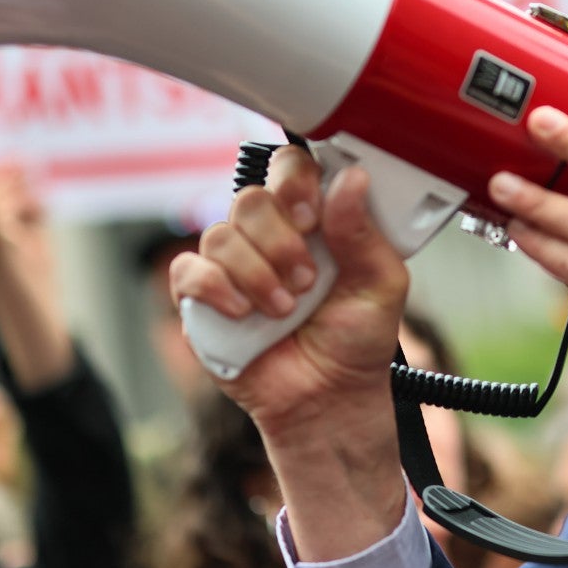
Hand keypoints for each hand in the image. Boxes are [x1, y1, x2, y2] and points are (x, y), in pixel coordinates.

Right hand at [167, 145, 411, 558]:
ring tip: (285, 309)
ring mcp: (232, 265)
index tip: (311, 217)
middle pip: (250, 198)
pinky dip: (216, 289)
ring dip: (257, 273)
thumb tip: (351, 179)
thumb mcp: (381, 285)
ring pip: (220, 234)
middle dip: (280, 240)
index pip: (291, 167)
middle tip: (305, 279)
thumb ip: (364, 233)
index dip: (295, 182)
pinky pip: (187, 270)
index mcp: (313, 220)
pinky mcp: (201, 300)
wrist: (329, 399)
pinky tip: (244, 312)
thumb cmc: (357, 340)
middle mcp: (268, 235)